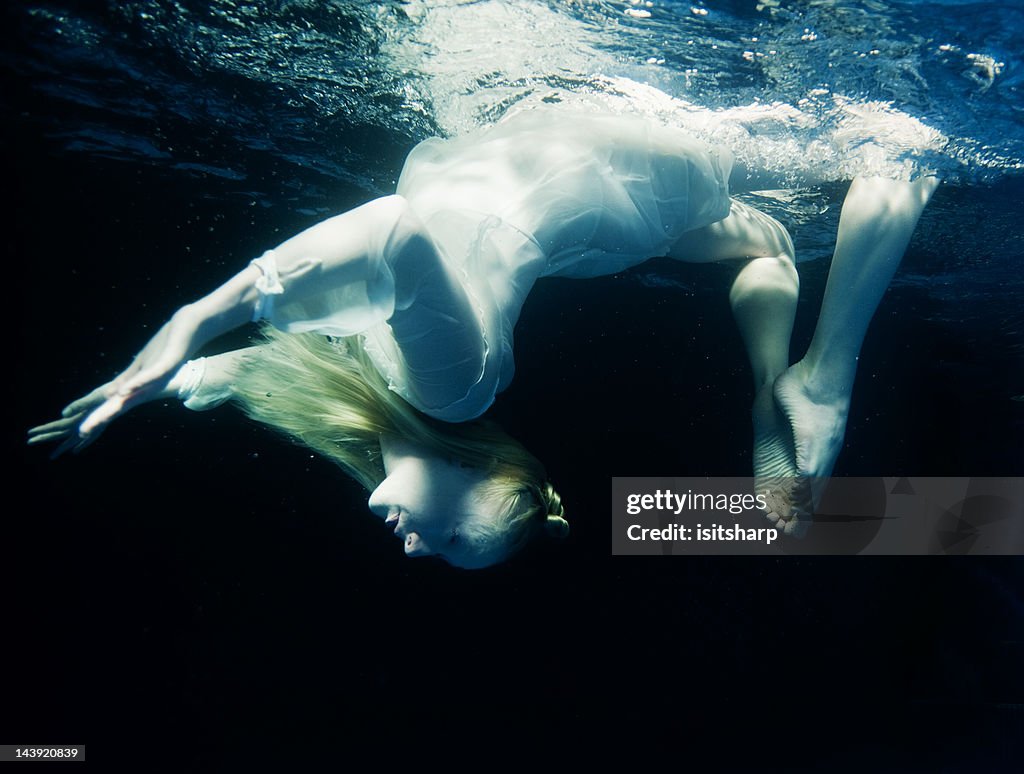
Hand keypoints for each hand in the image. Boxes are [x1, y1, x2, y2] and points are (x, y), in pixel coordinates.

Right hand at [28, 305, 205, 456]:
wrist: (191, 326)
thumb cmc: (166, 346)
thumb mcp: (142, 366)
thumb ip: (127, 381)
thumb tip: (109, 396)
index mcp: (141, 386)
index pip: (116, 404)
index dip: (98, 417)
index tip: (79, 432)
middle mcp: (150, 386)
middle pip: (121, 405)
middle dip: (101, 418)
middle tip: (81, 433)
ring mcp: (160, 375)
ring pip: (135, 395)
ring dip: (115, 407)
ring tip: (97, 419)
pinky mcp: (169, 362)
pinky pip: (151, 376)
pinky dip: (137, 383)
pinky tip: (123, 391)